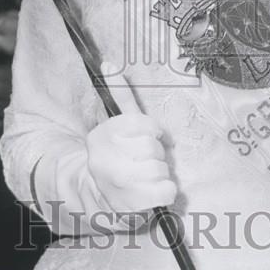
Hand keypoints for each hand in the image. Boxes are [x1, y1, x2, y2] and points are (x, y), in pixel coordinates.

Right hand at [85, 62, 175, 215]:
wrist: (102, 197)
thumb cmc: (120, 156)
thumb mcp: (118, 125)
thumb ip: (119, 94)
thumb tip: (109, 63)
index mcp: (102, 135)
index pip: (146, 125)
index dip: (153, 133)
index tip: (148, 138)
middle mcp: (104, 158)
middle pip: (154, 148)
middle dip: (156, 155)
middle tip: (145, 162)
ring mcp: (116, 184)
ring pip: (161, 169)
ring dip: (160, 174)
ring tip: (145, 178)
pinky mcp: (131, 206)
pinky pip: (167, 191)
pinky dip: (167, 192)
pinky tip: (154, 192)